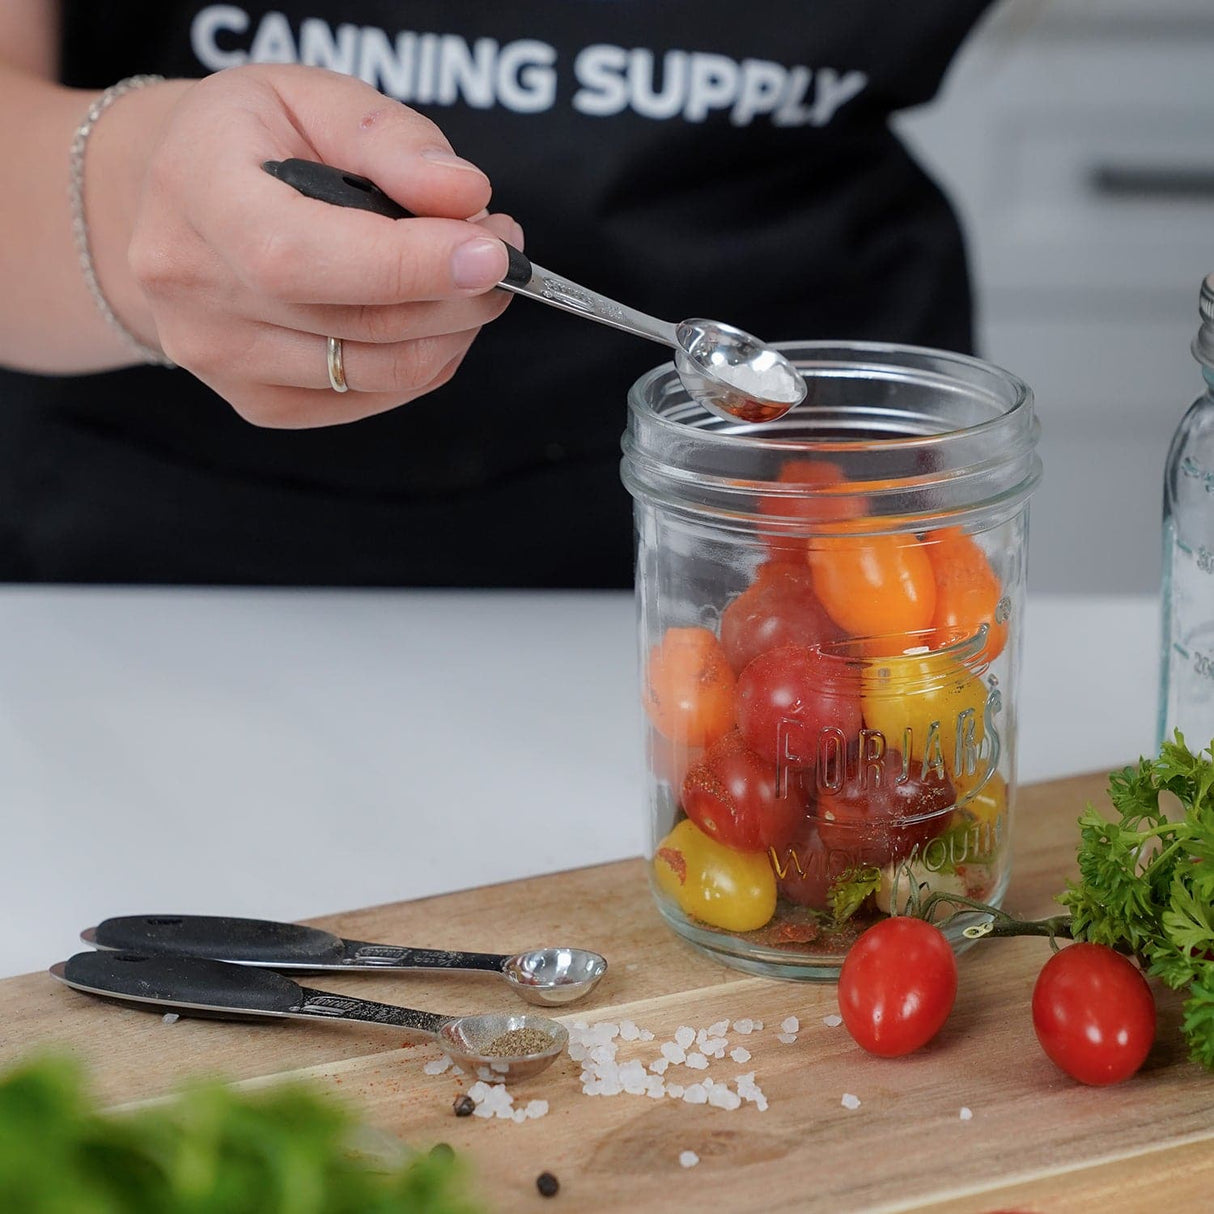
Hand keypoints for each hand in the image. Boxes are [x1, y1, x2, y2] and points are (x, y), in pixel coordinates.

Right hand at [118, 65, 519, 425]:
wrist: (172, 203)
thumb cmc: (250, 141)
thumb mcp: (311, 95)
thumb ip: (392, 140)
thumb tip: (466, 196)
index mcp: (196, 196)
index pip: (301, 258)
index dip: (408, 265)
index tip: (492, 252)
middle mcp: (194, 293)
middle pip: (360, 325)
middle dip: (458, 294)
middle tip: (503, 250)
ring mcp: (222, 361)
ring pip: (381, 372)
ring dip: (454, 329)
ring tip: (473, 276)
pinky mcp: (261, 404)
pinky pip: (372, 397)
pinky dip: (424, 359)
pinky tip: (430, 313)